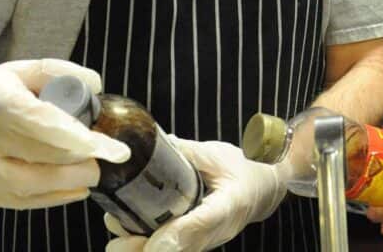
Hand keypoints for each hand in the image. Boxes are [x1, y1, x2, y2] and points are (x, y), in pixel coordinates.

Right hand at [0, 58, 130, 208]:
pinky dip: (57, 194)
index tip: (110, 147)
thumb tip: (96, 86)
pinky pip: (26, 201)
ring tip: (93, 167)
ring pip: (36, 184)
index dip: (75, 135)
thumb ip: (62, 72)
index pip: (38, 121)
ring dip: (74, 178)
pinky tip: (77, 185)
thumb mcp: (25, 70)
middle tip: (108, 152)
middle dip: (84, 157)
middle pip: (44, 156)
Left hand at [102, 138, 286, 251]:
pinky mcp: (198, 243)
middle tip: (117, 236)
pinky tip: (129, 231)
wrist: (266, 187)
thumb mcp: (218, 155)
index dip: (175, 237)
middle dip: (144, 248)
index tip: (150, 244)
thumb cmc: (246, 169)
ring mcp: (208, 241)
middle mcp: (218, 230)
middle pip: (179, 250)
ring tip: (117, 231)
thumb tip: (153, 142)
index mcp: (229, 204)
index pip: (201, 225)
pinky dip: (149, 245)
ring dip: (143, 248)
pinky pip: (173, 250)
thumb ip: (187, 152)